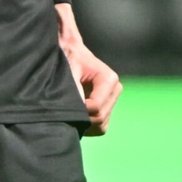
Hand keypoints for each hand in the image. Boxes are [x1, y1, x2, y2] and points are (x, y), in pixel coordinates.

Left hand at [55, 4, 122, 135]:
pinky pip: (100, 127)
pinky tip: (76, 112)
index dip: (80, 110)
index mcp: (109, 79)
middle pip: (99, 118)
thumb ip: (75, 89)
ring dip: (85, 122)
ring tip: (70, 107)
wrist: (68, 53)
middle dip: (82, 117)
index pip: (96, 108)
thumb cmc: (67, 59)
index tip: (66, 100)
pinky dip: (87, 125)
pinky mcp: (109, 109)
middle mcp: (115, 89)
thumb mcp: (68, 70)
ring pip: (100, 125)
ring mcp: (113, 100)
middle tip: (66, 105)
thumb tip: (81, 110)